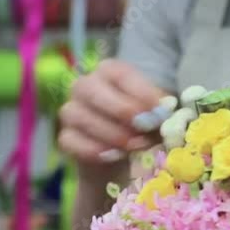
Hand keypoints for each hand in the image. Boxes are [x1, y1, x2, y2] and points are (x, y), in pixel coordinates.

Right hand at [58, 59, 169, 178]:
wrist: (119, 156)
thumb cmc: (139, 127)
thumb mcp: (154, 117)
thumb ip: (159, 114)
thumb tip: (165, 115)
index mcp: (109, 72)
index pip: (120, 74)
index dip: (140, 91)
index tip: (159, 111)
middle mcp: (85, 86)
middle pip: (91, 89)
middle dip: (120, 109)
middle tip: (143, 127)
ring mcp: (71, 111)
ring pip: (80, 116)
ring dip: (111, 133)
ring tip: (134, 146)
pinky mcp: (65, 137)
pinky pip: (72, 140)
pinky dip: (94, 149)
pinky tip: (113, 156)